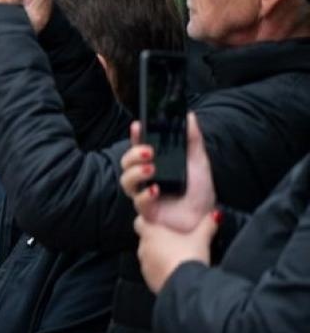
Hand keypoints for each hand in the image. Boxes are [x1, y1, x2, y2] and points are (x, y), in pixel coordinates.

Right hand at [126, 114, 215, 229]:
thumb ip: (192, 139)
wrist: (206, 216)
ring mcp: (144, 194)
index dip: (136, 136)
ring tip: (152, 170)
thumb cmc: (200, 191)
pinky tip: (156, 190)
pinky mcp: (147, 211)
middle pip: (126, 163)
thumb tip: (189, 115)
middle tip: (149, 152)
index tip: (138, 125)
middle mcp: (146, 178)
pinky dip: (145, 194)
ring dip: (135, 173)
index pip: (139, 146)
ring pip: (126, 181)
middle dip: (133, 154)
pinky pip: (138, 201)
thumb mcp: (199, 161)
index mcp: (157, 163)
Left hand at [135, 207, 217, 292]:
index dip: (148, 220)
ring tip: (176, 255)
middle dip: (157, 238)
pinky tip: (175, 271)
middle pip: (146, 239)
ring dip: (159, 255)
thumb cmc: (188, 257)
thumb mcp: (201, 238)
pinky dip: (161, 269)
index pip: (140, 222)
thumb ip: (207, 224)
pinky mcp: (149, 280)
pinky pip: (153, 271)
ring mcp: (144, 266)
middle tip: (173, 237)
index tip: (158, 220)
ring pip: (149, 256)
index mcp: (151, 234)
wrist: (185, 287)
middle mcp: (143, 249)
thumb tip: (215, 215)